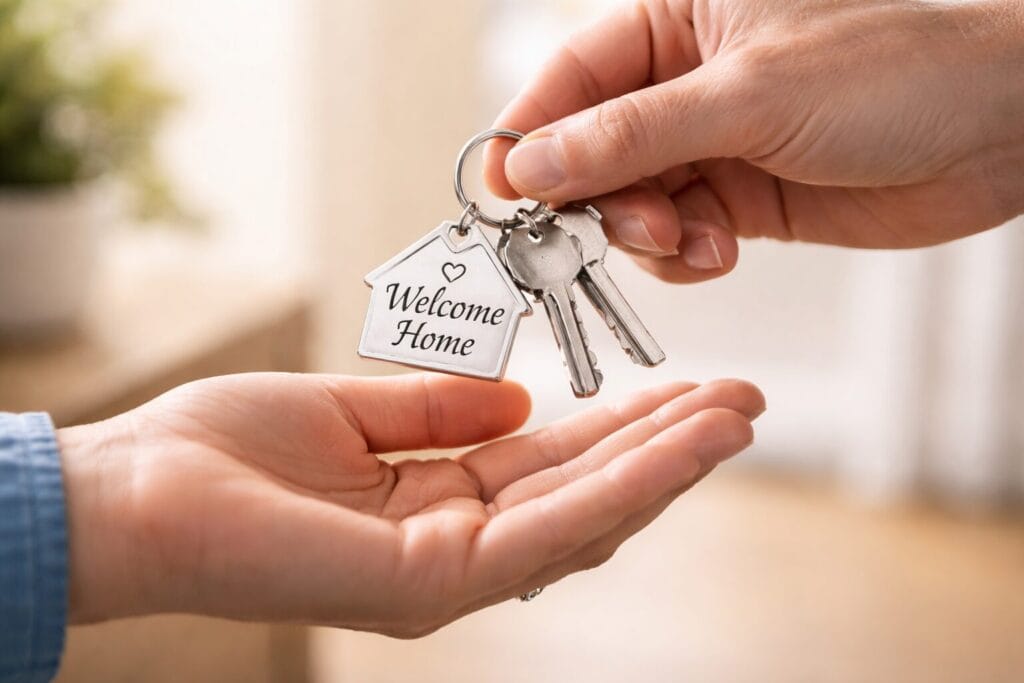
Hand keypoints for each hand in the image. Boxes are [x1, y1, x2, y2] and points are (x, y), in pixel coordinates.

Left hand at [57, 372, 763, 635]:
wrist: (136, 493)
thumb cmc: (223, 454)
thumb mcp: (350, 411)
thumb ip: (437, 409)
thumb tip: (521, 399)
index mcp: (437, 502)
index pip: (553, 465)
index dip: (623, 427)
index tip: (685, 389)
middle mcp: (456, 545)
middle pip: (584, 492)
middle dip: (667, 447)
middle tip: (742, 403)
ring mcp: (449, 574)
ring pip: (585, 517)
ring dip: (664, 466)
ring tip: (734, 419)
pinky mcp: (432, 583)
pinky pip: (545, 529)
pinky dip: (617, 487)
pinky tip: (676, 449)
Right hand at [484, 0, 1023, 282]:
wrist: (996, 135)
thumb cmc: (894, 76)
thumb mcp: (747, 96)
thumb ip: (632, 134)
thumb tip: (532, 163)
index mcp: (676, 19)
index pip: (572, 78)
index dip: (530, 135)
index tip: (504, 191)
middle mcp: (683, 81)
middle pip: (591, 150)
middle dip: (596, 199)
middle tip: (614, 232)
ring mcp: (710, 143)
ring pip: (630, 202)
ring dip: (647, 235)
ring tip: (693, 240)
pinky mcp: (737, 198)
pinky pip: (676, 237)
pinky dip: (686, 256)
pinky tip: (720, 250)